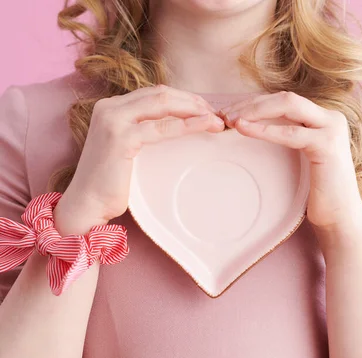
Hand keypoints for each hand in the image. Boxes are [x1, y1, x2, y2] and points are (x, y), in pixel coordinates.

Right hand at [62, 85, 224, 223]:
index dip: (185, 99)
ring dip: (195, 110)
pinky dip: (187, 125)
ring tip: (218, 121)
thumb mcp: (129, 148)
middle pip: (162, 93)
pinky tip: (205, 125)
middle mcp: (110, 107)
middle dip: (194, 102)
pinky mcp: (121, 138)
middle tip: (218, 115)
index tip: (208, 111)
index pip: (156, 93)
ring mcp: (114, 120)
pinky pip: (162, 127)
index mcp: (112, 107)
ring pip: (164, 103)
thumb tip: (177, 125)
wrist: (87, 205)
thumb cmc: (111, 183)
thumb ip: (145, 132)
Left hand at [221, 91, 361, 232]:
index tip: (230, 112)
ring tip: (230, 120)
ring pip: (288, 106)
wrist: (340, 218)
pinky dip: (265, 130)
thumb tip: (253, 126)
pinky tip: (244, 129)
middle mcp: (331, 118)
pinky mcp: (327, 145)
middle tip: (224, 114)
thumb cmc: (317, 192)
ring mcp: (332, 129)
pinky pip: (290, 133)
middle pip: (285, 98)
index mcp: (324, 118)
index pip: (285, 100)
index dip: (256, 103)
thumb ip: (290, 137)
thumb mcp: (302, 157)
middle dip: (252, 103)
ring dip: (255, 111)